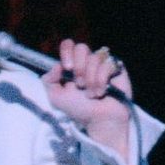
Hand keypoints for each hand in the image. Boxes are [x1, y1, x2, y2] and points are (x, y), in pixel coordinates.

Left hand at [43, 40, 131, 160]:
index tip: (67, 68)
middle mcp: (87, 62)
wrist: (98, 119)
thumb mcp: (56, 97)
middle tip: (79, 84)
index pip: (68, 45)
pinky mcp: (116, 68)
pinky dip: (101, 81)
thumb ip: (48, 80)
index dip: (67, 52)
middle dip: (79, 68)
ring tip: (91, 94)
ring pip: (94, 58)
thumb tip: (56, 65)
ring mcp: (102, 64)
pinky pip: (107, 65)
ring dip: (90, 80)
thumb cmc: (78, 109)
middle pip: (82, 48)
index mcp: (72, 65)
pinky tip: (101, 92)